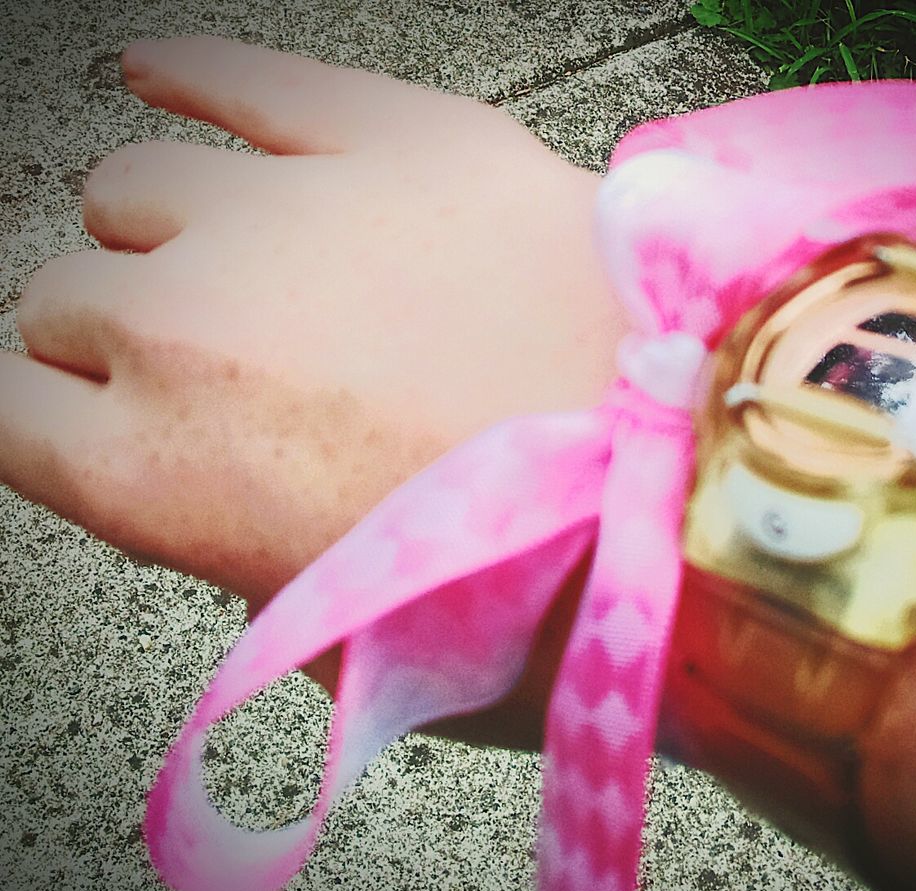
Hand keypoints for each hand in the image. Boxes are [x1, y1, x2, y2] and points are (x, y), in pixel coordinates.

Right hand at [2, 36, 627, 613]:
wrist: (700, 492)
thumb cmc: (544, 597)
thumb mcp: (349, 645)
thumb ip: (236, 549)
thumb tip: (215, 493)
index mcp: (153, 474)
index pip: (6, 413)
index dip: (58, 424)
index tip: (100, 426)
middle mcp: (181, 326)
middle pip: (68, 300)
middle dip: (127, 342)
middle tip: (232, 377)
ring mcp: (285, 214)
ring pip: (138, 188)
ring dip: (170, 235)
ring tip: (251, 271)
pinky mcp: (395, 137)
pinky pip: (240, 75)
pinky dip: (191, 76)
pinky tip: (165, 75)